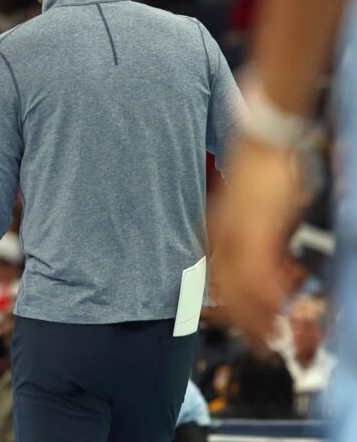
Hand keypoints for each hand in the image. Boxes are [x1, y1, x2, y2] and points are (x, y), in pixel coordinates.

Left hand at [209, 137, 300, 346]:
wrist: (260, 144)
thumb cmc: (253, 173)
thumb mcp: (238, 209)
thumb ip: (233, 234)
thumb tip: (238, 259)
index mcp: (215, 231)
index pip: (212, 277)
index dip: (220, 304)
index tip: (226, 324)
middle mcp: (222, 236)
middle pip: (224, 288)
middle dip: (238, 320)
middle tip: (252, 342)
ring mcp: (239, 234)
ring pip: (240, 287)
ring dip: (254, 316)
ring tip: (265, 338)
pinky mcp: (259, 230)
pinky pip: (258, 271)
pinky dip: (266, 295)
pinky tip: (275, 310)